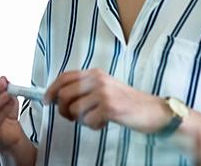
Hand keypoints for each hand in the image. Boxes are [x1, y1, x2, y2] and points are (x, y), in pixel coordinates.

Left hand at [44, 68, 169, 132]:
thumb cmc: (128, 102)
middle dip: (63, 109)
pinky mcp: (110, 108)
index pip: (64, 77)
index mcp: (95, 73)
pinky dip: (93, 126)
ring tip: (93, 120)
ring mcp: (103, 93)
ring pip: (74, 109)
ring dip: (80, 120)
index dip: (51, 89)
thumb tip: (59, 97)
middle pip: (64, 94)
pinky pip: (88, 121)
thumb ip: (86, 89)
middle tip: (72, 117)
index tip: (46, 100)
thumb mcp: (105, 88)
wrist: (155, 112)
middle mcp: (97, 80)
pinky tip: (103, 124)